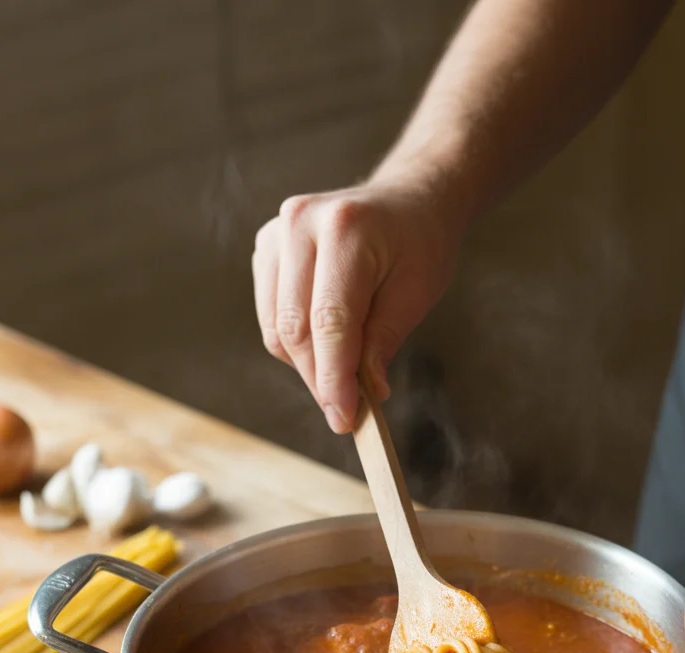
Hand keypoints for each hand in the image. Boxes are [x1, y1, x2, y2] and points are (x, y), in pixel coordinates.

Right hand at [252, 176, 461, 432]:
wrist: (406, 201)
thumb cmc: (418, 246)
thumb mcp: (417, 292)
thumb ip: (385, 340)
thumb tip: (365, 392)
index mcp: (345, 229)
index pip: (330, 321)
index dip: (334, 377)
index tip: (344, 419)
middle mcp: (300, 225)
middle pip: (296, 328)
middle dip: (320, 379)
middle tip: (346, 414)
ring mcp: (276, 234)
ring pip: (277, 328)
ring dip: (307, 366)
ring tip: (343, 377)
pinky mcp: (266, 249)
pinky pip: (271, 317)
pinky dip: (295, 345)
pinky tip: (326, 347)